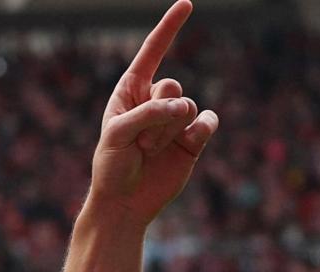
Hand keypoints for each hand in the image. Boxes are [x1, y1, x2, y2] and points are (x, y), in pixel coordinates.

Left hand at [87, 0, 219, 228]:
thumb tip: (184, 107)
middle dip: (157, 115)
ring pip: (188, 106)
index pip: (153, 52)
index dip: (169, 27)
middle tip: (140, 142)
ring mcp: (175, 119)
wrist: (124, 203)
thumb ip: (147, 114)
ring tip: (150, 151)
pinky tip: (187, 144)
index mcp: (130, 92)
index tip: (186, 3)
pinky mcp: (193, 138)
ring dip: (168, 131)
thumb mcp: (117, 135)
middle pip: (172, 86)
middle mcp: (155, 101)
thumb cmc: (111, 167)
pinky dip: (199, 130)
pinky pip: (207, 120)